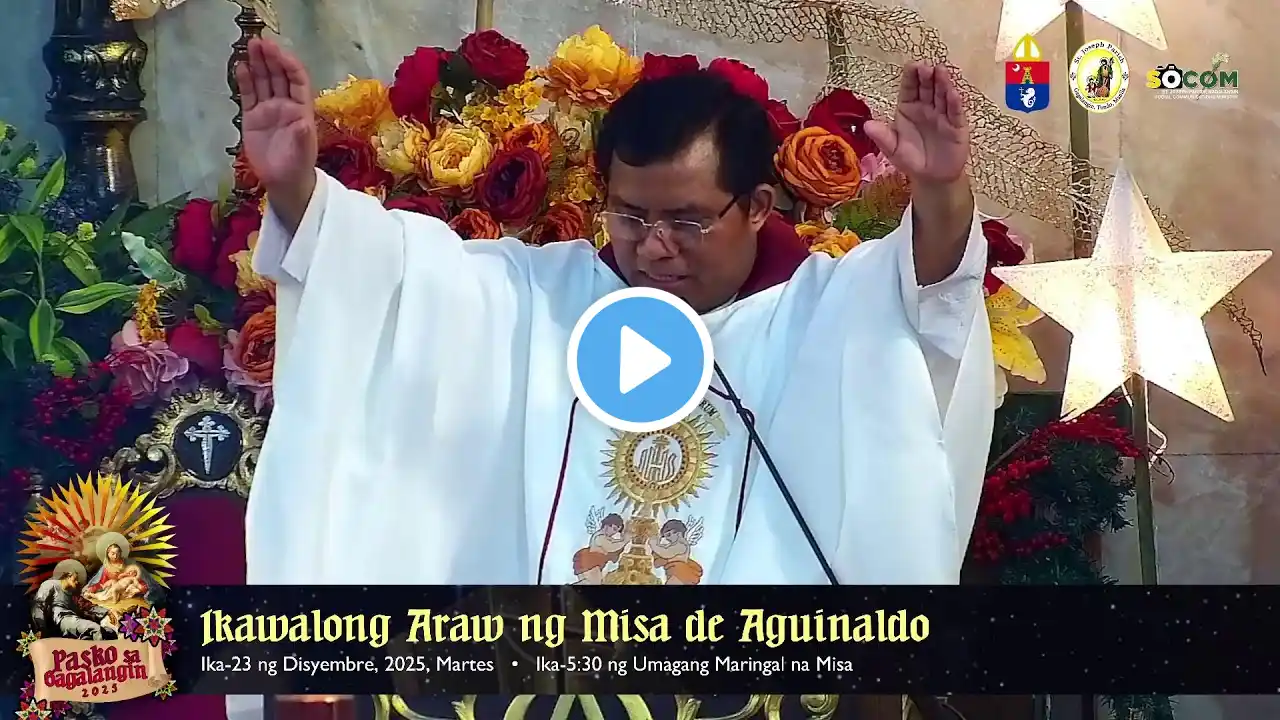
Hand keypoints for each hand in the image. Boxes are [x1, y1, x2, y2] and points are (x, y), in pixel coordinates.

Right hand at [235, 37, 316, 190]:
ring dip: (258, 63)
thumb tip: (303, 123)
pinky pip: (248, 94)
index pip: (297, 80)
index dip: (289, 64)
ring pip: (263, 81)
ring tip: (250, 45)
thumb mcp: (302, 153)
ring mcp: (268, 109)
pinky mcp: (252, 117)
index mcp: (301, 109)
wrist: (283, 182)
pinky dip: (245, 80)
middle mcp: (285, 104)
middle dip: (271, 58)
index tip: (278, 52)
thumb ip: (302, 137)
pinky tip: (240, 66)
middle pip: (278, 75)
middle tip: (260, 41)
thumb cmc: (298, 166)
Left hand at [863, 63, 968, 185]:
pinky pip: (955, 112)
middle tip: (926, 67)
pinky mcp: (956, 125)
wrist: (931, 177)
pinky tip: (953, 92)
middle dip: (927, 75)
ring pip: (943, 95)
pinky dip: (955, 102)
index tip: (911, 65)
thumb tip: (866, 125)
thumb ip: (882, 137)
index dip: (911, 76)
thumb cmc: (911, 159)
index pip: (909, 88)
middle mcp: (926, 107)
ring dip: (943, 83)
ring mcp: (942, 114)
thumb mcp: (893, 150)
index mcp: (908, 108)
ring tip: (941, 71)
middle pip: (927, 87)